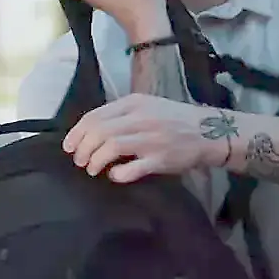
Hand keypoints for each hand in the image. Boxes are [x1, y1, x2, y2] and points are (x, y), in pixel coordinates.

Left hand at [64, 94, 235, 183]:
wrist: (209, 132)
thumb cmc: (174, 120)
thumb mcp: (147, 107)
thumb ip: (121, 115)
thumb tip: (90, 131)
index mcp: (134, 103)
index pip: (95, 116)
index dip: (77, 133)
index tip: (69, 146)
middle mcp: (141, 118)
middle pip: (99, 131)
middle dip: (83, 148)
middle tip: (79, 161)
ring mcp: (151, 138)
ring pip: (111, 147)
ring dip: (95, 160)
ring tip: (92, 169)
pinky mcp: (161, 158)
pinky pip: (132, 168)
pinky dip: (117, 173)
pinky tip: (114, 175)